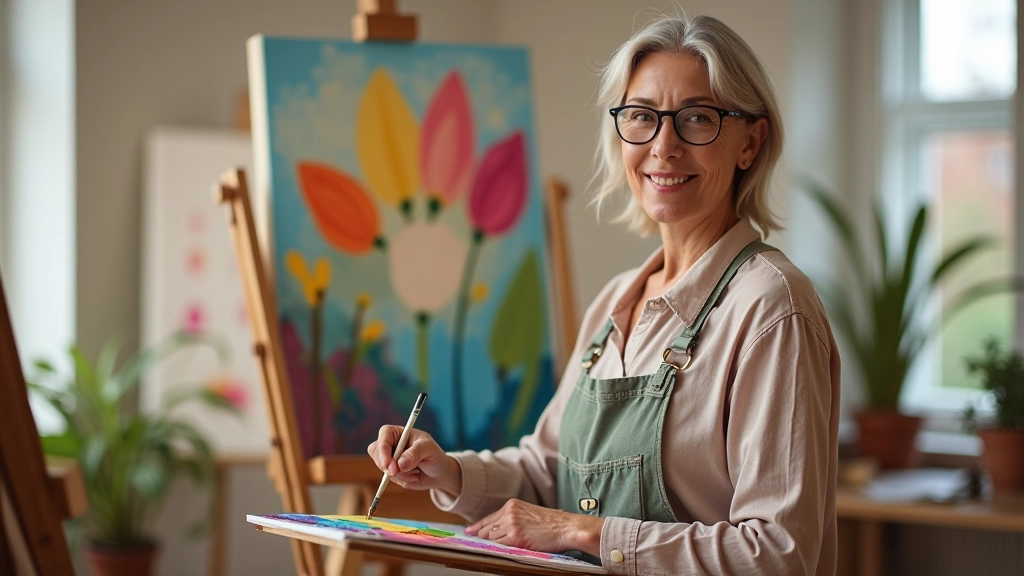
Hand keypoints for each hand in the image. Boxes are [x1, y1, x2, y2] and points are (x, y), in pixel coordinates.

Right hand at [367, 425, 461, 494]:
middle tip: (395, 472)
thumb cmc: (435, 455)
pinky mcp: (391, 472)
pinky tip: (413, 476)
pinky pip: (389, 478)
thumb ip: (416, 453)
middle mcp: (392, 444)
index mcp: (399, 432)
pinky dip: (402, 479)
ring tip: (416, 471)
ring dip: (399, 473)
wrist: (439, 473)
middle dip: (385, 464)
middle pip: (376, 450)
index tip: (388, 464)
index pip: (384, 434)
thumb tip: (400, 464)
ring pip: (383, 467)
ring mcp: (390, 458)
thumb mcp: (430, 449)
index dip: (383, 448)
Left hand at [465, 499, 603, 555]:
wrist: (566, 527)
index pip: (489, 517)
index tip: (469, 531)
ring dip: (496, 545)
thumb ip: (512, 518)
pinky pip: (501, 546)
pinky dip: (502, 549)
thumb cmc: (552, 523)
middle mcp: (509, 512)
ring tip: (504, 547)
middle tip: (477, 543)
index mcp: (512, 504)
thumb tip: (496, 529)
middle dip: (483, 537)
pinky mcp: (516, 537)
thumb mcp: (529, 514)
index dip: (478, 526)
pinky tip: (507, 550)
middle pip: (487, 528)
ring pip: (492, 538)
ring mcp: (511, 524)